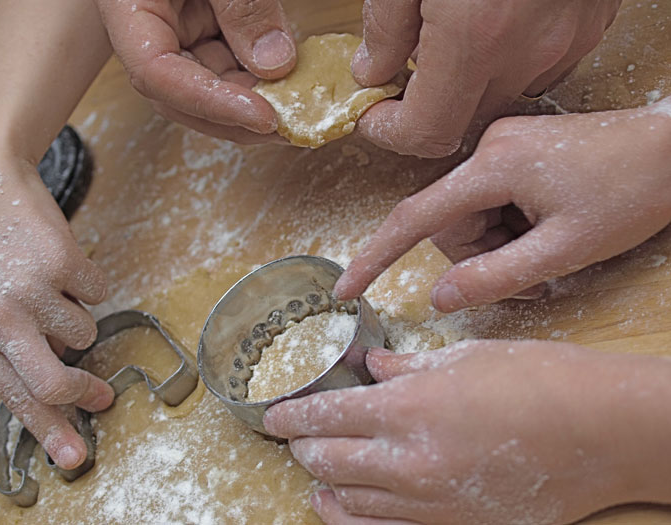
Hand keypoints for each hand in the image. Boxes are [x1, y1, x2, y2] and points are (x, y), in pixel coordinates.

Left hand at [0, 146, 112, 469]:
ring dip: (74, 313)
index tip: (74, 455)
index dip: (51, 430)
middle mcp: (0, 319)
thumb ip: (1, 342)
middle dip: (85, 394)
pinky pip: (99, 290)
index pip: (16, 397)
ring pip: (84, 330)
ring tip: (50, 286)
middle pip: (56, 381)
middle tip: (102, 398)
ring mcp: (33, 291)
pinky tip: (60, 261)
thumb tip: (48, 370)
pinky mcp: (63, 262)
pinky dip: (86, 279)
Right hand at [95, 0, 296, 143]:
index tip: (263, 115)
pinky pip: (231, 62)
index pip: (157, 74)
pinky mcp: (204, 27)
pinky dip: (260, 77)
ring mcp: (178, 31)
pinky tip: (291, 81)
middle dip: (238, 118)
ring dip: (254, 102)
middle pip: (184, 96)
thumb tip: (275, 62)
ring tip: (298, 109)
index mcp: (128, 8)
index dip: (211, 103)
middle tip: (290, 127)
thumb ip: (240, 4)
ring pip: (212, 86)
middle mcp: (150, 30)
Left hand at [265, 341, 670, 523]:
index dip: (290, 416)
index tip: (272, 415)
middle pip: (328, 461)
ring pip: (349, 501)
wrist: (603, 433)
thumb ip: (405, 366)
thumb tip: (369, 365)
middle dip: (301, 447)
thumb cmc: (538, 380)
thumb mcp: (463, 358)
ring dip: (322, 484)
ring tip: (312, 472)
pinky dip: (353, 517)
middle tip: (293, 436)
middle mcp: (411, 460)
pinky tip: (341, 507)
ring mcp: (430, 502)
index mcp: (410, 407)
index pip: (326, 417)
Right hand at [334, 98, 670, 311]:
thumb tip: (439, 298)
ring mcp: (501, 146)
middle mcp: (487, 149)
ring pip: (470, 216)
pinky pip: (490, 200)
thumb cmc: (631, 193)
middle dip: (479, 257)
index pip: (415, 218)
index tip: (347, 286)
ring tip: (544, 253)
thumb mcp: (565, 250)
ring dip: (498, 244)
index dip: (376, 256)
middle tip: (528, 276)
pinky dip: (508, 226)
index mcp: (493, 167)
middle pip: (449, 224)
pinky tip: (543, 230)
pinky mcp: (515, 151)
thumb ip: (496, 277)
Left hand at [352, 0, 621, 156]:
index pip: (426, 132)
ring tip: (449, 38)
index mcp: (475, 36)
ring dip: (469, 83)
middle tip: (402, 76)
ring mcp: (566, 38)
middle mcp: (527, 48)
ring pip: (502, 94)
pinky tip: (491, 24)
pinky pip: (539, 66)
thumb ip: (384, 26)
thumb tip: (374, 70)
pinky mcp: (587, 23)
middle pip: (464, 119)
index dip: (391, 132)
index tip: (376, 115)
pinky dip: (507, 60)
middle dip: (427, 107)